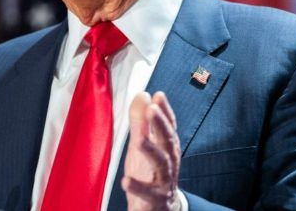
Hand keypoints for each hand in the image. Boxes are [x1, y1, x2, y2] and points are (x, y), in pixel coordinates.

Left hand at [122, 92, 181, 210]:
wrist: (158, 208)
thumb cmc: (150, 173)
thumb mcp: (143, 145)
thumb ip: (140, 121)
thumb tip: (143, 95)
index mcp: (167, 146)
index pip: (168, 125)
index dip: (165, 110)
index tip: (159, 95)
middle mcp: (169, 161)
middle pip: (167, 140)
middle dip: (160, 124)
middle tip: (152, 109)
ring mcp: (164, 180)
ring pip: (161, 163)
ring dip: (150, 150)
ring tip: (138, 140)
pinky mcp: (156, 198)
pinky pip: (148, 193)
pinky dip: (138, 186)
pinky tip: (126, 180)